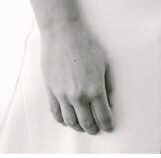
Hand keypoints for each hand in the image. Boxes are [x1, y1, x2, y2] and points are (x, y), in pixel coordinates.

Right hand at [40, 19, 114, 135]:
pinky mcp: (51, 90)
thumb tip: (109, 103)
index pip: (103, 117)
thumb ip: (108, 85)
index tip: (108, 126)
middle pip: (87, 124)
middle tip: (96, 128)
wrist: (62, 31)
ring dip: (79, 127)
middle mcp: (79, 95)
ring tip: (83, 125)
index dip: (107, 124)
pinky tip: (68, 117)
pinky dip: (63, 120)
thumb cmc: (85, 43)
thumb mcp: (104, 62)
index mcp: (95, 88)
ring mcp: (63, 94)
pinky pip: (56, 114)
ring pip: (71, 122)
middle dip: (94, 129)